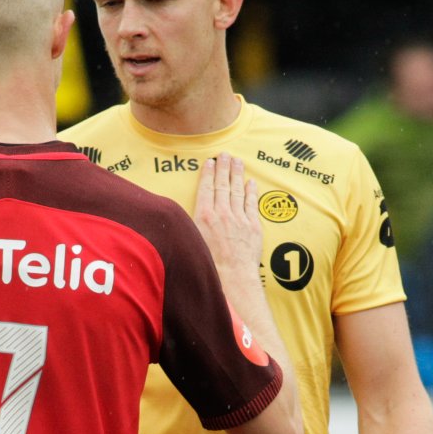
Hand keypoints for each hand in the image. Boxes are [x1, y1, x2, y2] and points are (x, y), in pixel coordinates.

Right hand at [192, 153, 261, 283]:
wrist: (232, 278)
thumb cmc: (208, 266)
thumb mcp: (190, 243)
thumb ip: (189, 226)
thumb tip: (180, 218)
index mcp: (203, 217)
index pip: (206, 188)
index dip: (209, 174)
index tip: (210, 162)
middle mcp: (221, 214)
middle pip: (223, 185)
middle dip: (224, 168)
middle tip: (225, 155)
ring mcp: (239, 219)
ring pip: (238, 191)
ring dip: (238, 174)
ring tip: (238, 162)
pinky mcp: (253, 227)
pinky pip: (252, 204)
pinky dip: (251, 192)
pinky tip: (251, 183)